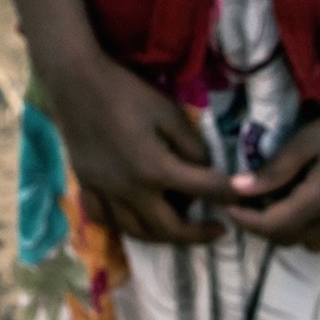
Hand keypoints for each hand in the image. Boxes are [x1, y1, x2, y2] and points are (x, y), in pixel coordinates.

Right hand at [4, 0, 234, 244]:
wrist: (76, 82)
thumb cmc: (125, 91)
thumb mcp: (168, 112)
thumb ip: (191, 145)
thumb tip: (205, 169)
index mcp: (155, 168)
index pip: (203, 190)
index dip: (229, 195)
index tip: (243, 198)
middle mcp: (131, 190)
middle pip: (170, 228)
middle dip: (199, 235)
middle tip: (218, 230)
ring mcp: (106, 192)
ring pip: (139, 232)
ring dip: (166, 237)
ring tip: (181, 230)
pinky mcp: (87, 186)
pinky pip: (106, 220)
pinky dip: (125, 226)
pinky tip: (136, 220)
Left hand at [224, 90, 319, 249]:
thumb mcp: (306, 141)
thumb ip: (274, 170)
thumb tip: (238, 188)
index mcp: (319, 204)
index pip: (271, 226)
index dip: (245, 220)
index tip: (228, 206)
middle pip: (287, 239)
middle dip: (263, 224)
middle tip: (250, 200)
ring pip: (310, 244)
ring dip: (290, 229)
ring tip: (282, 201)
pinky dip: (317, 232)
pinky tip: (315, 209)